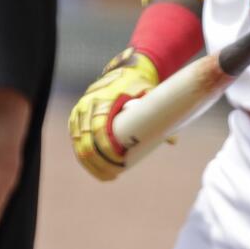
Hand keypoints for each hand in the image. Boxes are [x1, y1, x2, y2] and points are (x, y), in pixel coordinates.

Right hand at [68, 48, 159, 180]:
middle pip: (87, 143)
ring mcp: (78, 113)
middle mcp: (86, 106)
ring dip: (92, 165)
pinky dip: (84, 158)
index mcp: (102, 100)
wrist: (124, 72)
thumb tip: (173, 141)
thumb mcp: (149, 96)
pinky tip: (95, 170)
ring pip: (80, 146)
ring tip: (109, 177)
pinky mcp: (76, 119)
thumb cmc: (139, 86)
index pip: (100, 131)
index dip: (108, 150)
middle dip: (101, 163)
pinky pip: (77, 142)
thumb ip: (159, 116)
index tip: (121, 162)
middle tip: (116, 174)